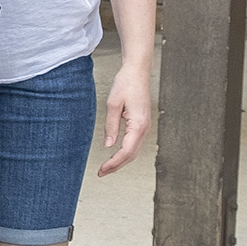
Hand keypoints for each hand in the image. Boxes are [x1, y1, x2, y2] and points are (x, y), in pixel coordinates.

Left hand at [98, 57, 152, 175]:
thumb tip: (108, 145)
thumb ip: (111, 126)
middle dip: (116, 166)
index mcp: (138, 124)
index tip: (102, 170)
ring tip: (106, 168)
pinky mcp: (142, 123)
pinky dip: (125, 152)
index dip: (114, 163)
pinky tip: (116, 155)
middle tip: (101, 173)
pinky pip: (135, 143)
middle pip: (132, 155)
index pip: (126, 151)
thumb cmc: (125, 84)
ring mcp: (145, 126)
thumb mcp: (113, 104)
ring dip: (121, 161)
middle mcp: (145, 128)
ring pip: (134, 151)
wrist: (137, 71)